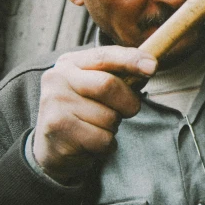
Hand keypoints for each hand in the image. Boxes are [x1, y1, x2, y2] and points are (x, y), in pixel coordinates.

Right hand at [33, 46, 156, 182]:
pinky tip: (91, 143)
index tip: (153, 66)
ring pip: (108, 117)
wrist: (52, 147)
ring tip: (97, 127)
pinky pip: (102, 139)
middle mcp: (57, 79)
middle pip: (108, 85)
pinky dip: (106, 144)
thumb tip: (149, 66)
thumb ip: (119, 76)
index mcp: (69, 63)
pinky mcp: (58, 130)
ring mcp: (55, 105)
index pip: (104, 56)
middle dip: (128, 102)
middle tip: (128, 111)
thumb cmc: (83, 112)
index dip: (131, 60)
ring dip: (113, 127)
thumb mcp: (96, 88)